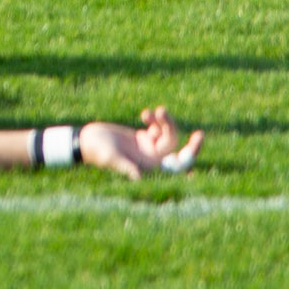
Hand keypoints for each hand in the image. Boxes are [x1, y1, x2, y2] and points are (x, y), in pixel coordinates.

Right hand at [78, 107, 202, 181]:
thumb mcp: (111, 158)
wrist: (86, 141)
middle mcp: (151, 160)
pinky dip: (154, 120)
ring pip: (168, 135)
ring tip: (156, 111)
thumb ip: (126, 166)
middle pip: (176, 150)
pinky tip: (144, 114)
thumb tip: (138, 177)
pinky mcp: (142, 138)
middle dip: (188, 143)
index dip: (189, 161)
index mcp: (148, 167)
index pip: (174, 167)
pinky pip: (157, 128)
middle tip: (201, 134)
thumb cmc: (97, 151)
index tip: (198, 156)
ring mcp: (148, 148)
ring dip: (166, 122)